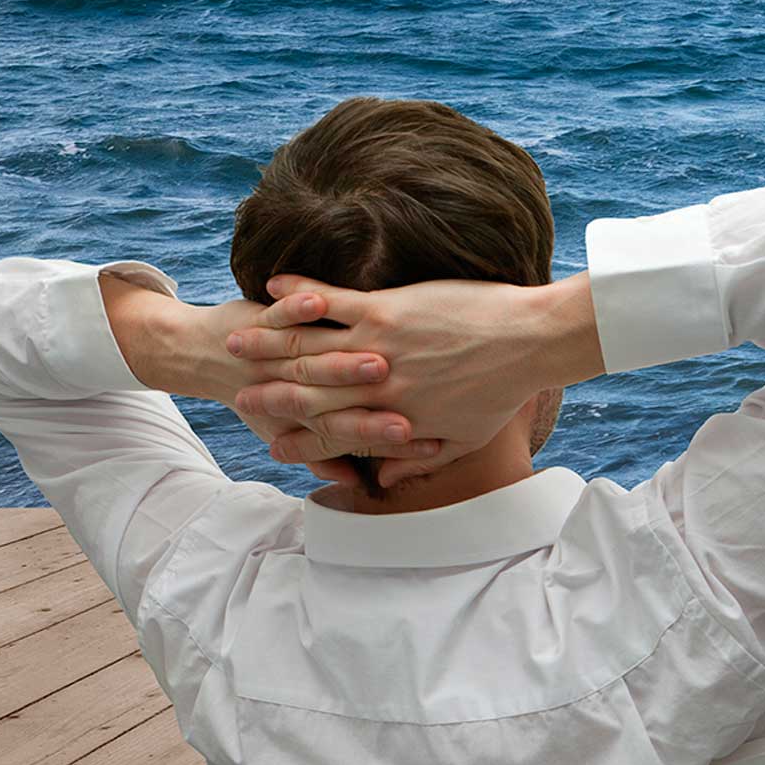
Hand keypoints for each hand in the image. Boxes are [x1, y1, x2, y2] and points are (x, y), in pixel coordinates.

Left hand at [99, 274, 438, 481]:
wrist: (198, 353)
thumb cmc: (258, 391)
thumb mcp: (288, 432)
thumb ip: (328, 457)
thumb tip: (364, 484)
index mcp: (313, 415)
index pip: (353, 433)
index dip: (382, 439)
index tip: (416, 442)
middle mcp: (301, 386)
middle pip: (344, 402)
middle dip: (375, 409)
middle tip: (405, 417)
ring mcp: (280, 351)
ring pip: (317, 356)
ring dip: (344, 360)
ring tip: (378, 355)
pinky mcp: (267, 317)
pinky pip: (287, 312)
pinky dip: (301, 303)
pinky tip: (316, 301)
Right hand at [224, 271, 601, 486]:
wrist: (531, 342)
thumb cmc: (503, 390)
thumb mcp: (463, 438)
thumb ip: (418, 459)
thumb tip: (386, 479)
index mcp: (391, 419)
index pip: (328, 434)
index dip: (293, 437)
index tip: (267, 438)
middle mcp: (374, 388)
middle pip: (304, 391)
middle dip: (264, 389)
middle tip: (233, 385)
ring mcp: (375, 345)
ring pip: (305, 346)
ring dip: (265, 341)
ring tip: (236, 335)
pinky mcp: (385, 307)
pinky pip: (329, 300)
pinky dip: (298, 292)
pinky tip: (273, 284)